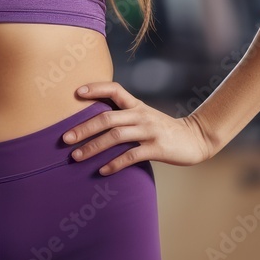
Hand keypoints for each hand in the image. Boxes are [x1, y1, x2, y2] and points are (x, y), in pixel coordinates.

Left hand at [62, 81, 215, 172]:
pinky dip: (115, 164)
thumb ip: (124, 115)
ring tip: (76, 157)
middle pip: (107, 118)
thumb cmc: (162, 129)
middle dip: (83, 128)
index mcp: (136, 105)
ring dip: (93, 147)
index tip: (76, 93)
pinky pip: (131, 156)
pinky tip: (102, 171)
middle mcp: (141, 115)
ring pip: (115, 137)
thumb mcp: (144, 116)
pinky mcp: (157, 148)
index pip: (114, 89)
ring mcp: (149, 131)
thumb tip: (93, 119)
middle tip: (65, 138)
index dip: (95, 88)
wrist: (195, 139)